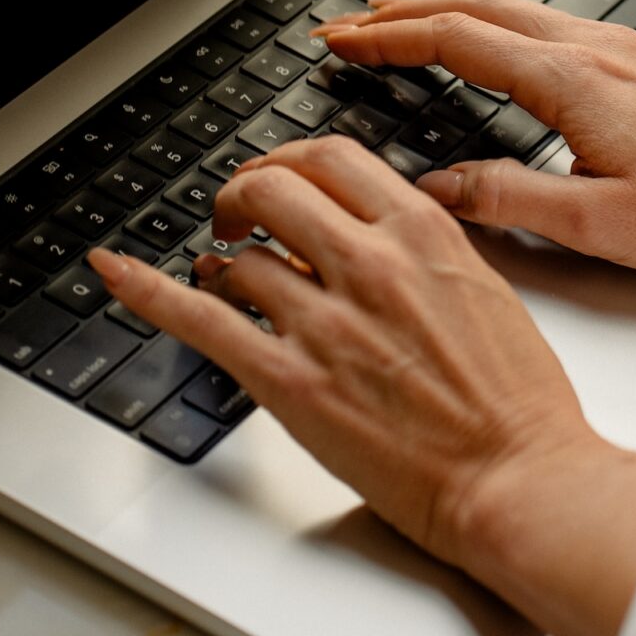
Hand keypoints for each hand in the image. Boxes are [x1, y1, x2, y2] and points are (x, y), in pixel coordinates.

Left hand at [87, 136, 602, 568]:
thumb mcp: (483, 289)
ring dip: (222, 263)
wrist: (519, 478)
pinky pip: (200, 318)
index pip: (330, 157)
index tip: (277, 176)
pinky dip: (147, 289)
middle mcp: (369, 263)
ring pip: (239, 258)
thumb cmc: (517, 402)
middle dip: (242, 194)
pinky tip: (116, 272)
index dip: (287, 160)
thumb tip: (365, 233)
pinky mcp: (290, 380)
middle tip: (235, 214)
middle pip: (271, 186)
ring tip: (223, 277)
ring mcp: (325, 321)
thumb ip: (422, 250)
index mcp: (422, 233)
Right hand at [316, 0, 635, 275]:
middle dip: (402, 11)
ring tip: (402, 25)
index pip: (453, 40)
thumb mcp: (597, 225)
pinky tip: (492, 47)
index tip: (339, 42)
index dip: (385, 38)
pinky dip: (495, 24)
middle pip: (475, 6)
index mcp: (571, 80)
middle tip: (351, 25)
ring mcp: (620, 49)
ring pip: (513, 8)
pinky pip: (547, 23)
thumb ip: (506, 202)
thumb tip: (436, 191)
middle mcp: (594, 49)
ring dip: (448, 11)